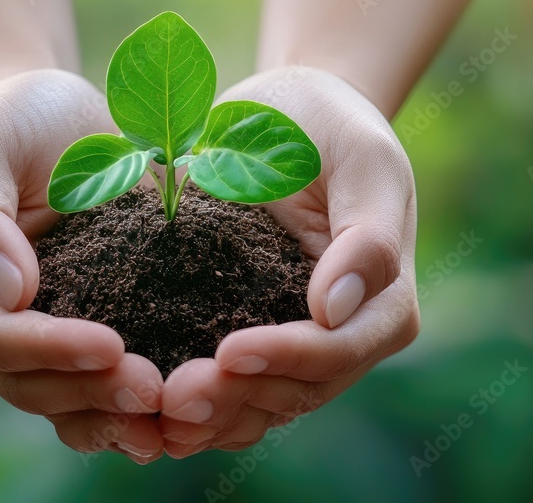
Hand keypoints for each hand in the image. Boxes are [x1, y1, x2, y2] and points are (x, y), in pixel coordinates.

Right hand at [0, 69, 164, 463]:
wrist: (57, 121)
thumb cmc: (8, 124)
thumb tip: (13, 292)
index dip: (50, 350)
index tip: (110, 345)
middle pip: (36, 387)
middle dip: (95, 395)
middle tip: (157, 390)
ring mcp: (47, 344)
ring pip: (74, 406)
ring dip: (122, 419)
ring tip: (177, 417)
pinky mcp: (94, 339)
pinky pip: (110, 390)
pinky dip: (142, 408)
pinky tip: (190, 413)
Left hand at [158, 66, 419, 456]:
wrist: (282, 115)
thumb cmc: (328, 126)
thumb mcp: (363, 160)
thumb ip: (366, 236)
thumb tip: (335, 311)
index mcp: (381, 300)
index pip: (340, 349)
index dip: (289, 359)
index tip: (230, 351)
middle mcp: (341, 335)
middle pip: (296, 390)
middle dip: (237, 399)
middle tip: (175, 399)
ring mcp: (292, 342)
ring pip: (259, 404)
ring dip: (212, 417)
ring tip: (159, 414)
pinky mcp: (246, 335)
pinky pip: (227, 388)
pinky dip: (197, 407)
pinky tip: (150, 413)